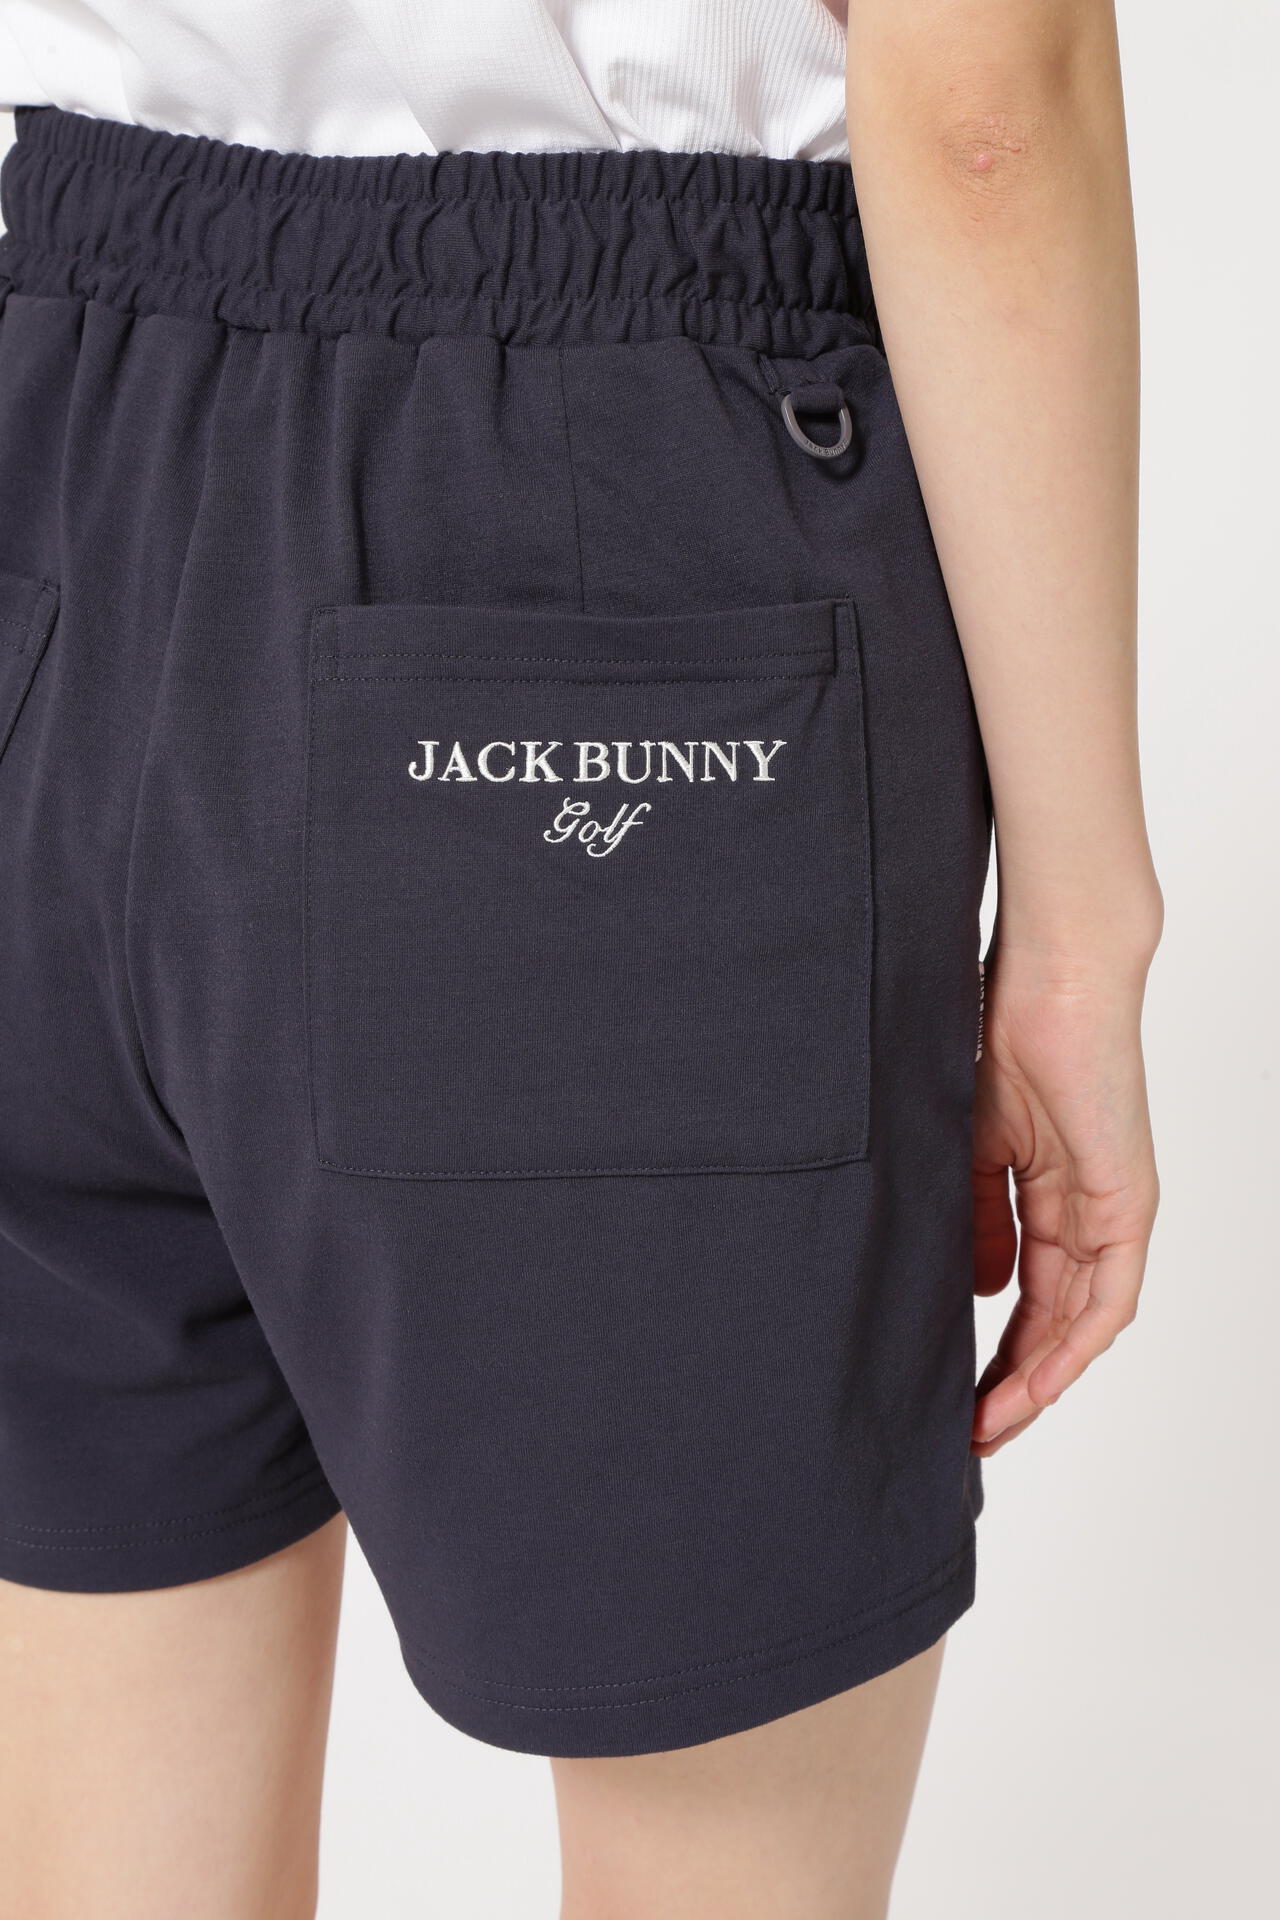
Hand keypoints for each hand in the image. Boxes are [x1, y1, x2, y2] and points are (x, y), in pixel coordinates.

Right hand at [970, 940, 1159, 1455]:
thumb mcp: (971, 1149)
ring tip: (990, 1423)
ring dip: (1038, 1378)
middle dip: (1011, 1381)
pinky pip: (1110, 1295)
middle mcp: (1087, 1210)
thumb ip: (975, 1221)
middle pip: (1053, 1320)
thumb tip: (978, 1292)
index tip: (951, 1391)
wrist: (1050, 978)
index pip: (1025, 1293)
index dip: (991, 1349)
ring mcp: (1111, 1208)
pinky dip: (1074, 1344)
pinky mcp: (1128, 1202)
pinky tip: (1037, 1381)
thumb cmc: (1003, 1036)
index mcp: (1049, 1193)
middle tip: (968, 1430)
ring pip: (1083, 1321)